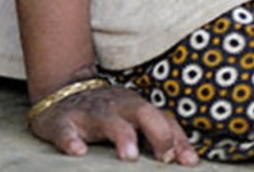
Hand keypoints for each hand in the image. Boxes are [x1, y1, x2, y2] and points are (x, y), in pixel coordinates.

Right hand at [28, 81, 200, 163]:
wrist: (62, 92)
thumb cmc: (109, 112)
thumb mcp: (135, 120)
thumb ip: (161, 136)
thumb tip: (191, 160)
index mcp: (137, 107)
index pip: (164, 120)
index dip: (178, 139)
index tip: (189, 161)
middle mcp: (117, 106)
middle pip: (143, 112)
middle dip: (157, 132)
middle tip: (164, 157)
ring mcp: (90, 113)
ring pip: (108, 120)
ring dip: (121, 135)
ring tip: (129, 155)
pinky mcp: (63, 123)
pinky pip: (66, 131)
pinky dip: (71, 140)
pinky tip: (78, 151)